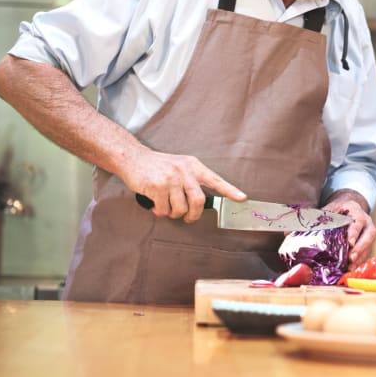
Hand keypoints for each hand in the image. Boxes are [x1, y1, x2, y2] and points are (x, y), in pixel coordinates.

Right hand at [122, 148, 245, 222]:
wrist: (133, 158)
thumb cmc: (158, 165)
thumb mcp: (180, 165)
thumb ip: (192, 179)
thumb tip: (201, 202)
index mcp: (193, 166)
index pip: (215, 180)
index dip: (230, 190)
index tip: (242, 198)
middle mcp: (184, 171)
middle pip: (199, 201)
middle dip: (193, 215)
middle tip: (187, 218)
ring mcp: (171, 178)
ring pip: (181, 208)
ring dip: (173, 214)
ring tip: (167, 208)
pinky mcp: (157, 187)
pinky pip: (164, 210)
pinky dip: (160, 212)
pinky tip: (156, 205)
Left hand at [322, 189, 375, 265]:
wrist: (348, 210)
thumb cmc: (337, 211)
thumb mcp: (330, 210)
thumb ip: (322, 218)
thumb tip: (309, 227)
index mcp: (356, 211)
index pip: (358, 220)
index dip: (355, 231)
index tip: (350, 242)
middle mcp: (366, 222)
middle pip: (369, 235)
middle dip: (360, 247)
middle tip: (350, 258)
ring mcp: (368, 234)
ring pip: (369, 246)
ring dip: (360, 257)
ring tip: (350, 267)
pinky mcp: (367, 244)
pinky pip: (366, 253)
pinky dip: (358, 262)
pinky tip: (350, 269)